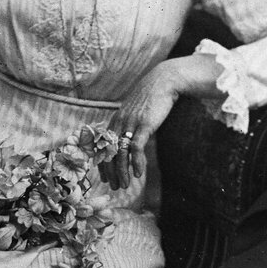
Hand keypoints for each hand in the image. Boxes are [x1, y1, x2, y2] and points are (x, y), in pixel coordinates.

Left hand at [100, 64, 180, 190]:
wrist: (163, 81)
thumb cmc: (152, 96)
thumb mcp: (136, 110)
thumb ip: (130, 123)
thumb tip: (130, 137)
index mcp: (115, 120)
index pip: (103, 147)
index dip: (103, 164)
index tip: (106, 178)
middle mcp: (119, 122)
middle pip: (108, 152)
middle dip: (111, 172)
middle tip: (115, 187)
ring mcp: (131, 123)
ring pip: (120, 153)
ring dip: (122, 171)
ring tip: (126, 185)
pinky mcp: (144, 124)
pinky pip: (137, 147)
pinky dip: (137, 162)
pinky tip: (139, 173)